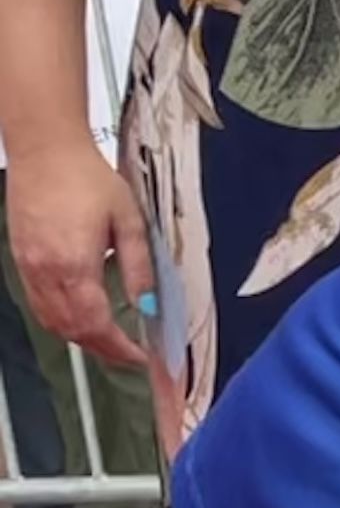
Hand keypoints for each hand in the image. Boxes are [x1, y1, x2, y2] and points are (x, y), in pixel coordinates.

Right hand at [6, 143, 152, 372]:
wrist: (45, 150)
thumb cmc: (86, 177)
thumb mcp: (129, 221)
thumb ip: (140, 267)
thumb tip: (150, 305)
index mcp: (75, 265)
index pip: (97, 325)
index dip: (121, 348)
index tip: (143, 357)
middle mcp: (46, 272)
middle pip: (73, 330)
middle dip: (104, 349)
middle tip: (131, 356)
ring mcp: (28, 267)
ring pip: (52, 321)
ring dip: (81, 339)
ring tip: (110, 343)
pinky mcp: (20, 259)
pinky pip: (39, 304)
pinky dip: (61, 321)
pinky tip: (80, 319)